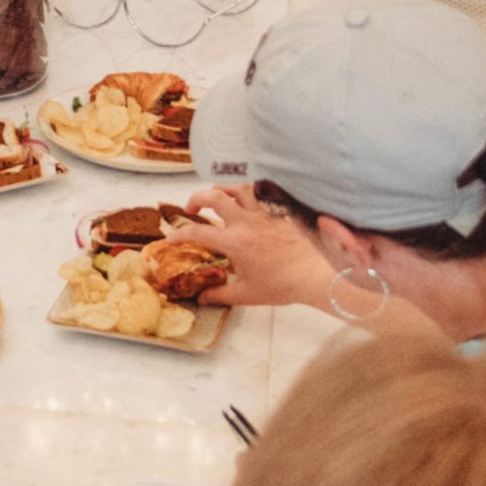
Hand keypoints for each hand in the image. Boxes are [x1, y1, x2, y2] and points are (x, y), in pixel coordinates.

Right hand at [182, 183, 336, 308]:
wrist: (316, 274)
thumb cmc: (282, 285)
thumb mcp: (247, 294)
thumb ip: (220, 294)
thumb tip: (202, 298)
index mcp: (233, 241)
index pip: (196, 232)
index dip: (177, 234)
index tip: (169, 239)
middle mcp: (245, 221)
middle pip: (213, 196)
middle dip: (196, 199)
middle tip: (191, 209)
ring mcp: (264, 212)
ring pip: (238, 187)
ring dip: (223, 188)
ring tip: (218, 196)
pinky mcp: (280, 211)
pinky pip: (263, 193)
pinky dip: (251, 192)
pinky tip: (250, 200)